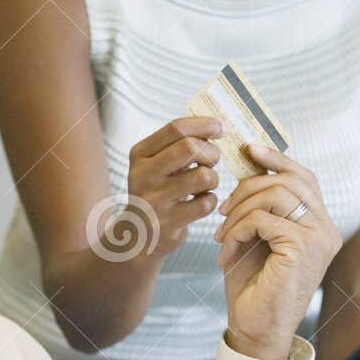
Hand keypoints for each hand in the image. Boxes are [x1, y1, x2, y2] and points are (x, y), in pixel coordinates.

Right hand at [122, 117, 224, 257]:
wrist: (137, 235)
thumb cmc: (156, 191)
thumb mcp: (155, 163)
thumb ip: (178, 143)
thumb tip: (218, 124)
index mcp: (140, 154)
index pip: (176, 129)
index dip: (205, 124)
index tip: (222, 126)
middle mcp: (143, 175)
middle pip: (190, 148)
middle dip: (211, 152)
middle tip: (212, 160)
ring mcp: (155, 200)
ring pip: (203, 176)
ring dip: (213, 178)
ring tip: (206, 183)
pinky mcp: (169, 223)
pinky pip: (206, 203)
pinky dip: (210, 200)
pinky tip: (200, 201)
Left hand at [215, 142, 340, 359]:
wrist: (254, 329)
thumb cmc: (253, 287)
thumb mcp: (256, 237)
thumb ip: (261, 206)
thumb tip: (248, 163)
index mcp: (320, 224)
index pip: (304, 177)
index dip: (277, 159)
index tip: (248, 150)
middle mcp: (326, 230)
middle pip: (289, 180)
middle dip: (247, 187)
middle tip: (222, 209)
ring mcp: (318, 239)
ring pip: (274, 195)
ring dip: (238, 211)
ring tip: (222, 234)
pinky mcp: (301, 250)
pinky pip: (262, 219)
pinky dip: (236, 231)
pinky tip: (226, 252)